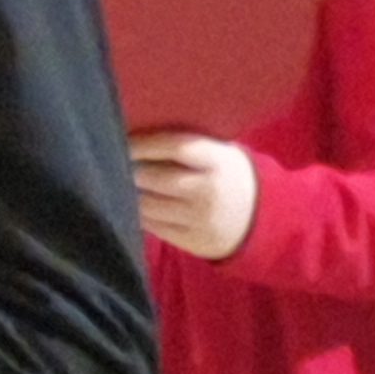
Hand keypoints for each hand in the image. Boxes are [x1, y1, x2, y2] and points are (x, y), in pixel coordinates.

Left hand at [130, 132, 260, 260]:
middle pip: (155, 178)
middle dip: (129, 169)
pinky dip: (138, 213)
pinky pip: (153, 226)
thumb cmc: (227, 175)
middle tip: (112, 161)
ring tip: (118, 181)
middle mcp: (210, 192)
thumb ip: (188, 145)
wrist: (263, 219)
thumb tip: (137, 132)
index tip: (123, 139)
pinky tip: (132, 202)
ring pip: (148, 205)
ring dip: (128, 192)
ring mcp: (202, 220)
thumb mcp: (220, 153)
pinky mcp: (194, 241)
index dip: (145, 143)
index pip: (176, 147)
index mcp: (219, 162)